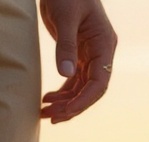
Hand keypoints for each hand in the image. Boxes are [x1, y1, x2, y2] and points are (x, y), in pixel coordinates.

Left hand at [39, 0, 116, 122]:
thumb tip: (65, 74)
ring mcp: (90, 55)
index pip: (99, 82)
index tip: (66, 112)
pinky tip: (47, 99)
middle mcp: (101, 53)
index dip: (84, 101)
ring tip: (44, 112)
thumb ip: (65, 46)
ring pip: (81, 88)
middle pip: (91, 90)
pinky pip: (73, 81)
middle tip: (50, 117)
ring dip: (64, 103)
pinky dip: (61, 93)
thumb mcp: (65, 18)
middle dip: (72, 106)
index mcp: (104, 44)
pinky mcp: (78, 55)